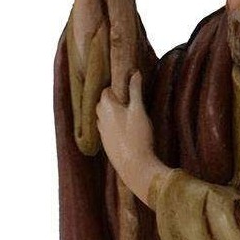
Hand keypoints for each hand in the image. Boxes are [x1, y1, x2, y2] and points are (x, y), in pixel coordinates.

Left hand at [96, 71, 164, 205]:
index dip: (116, 88)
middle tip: (128, 101)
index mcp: (107, 107)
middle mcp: (100, 119)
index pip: (106, 91)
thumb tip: (135, 72)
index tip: (126, 89)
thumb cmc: (138, 136)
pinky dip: (113, 127)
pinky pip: (106, 130)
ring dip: (112, 114)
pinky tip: (125, 132)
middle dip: (112, 100)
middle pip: (102, 103)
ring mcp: (102, 133)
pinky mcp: (106, 145)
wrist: (135, 166)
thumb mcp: (139, 110)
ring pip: (103, 117)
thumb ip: (136, 90)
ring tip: (126, 116)